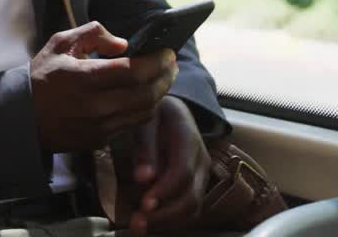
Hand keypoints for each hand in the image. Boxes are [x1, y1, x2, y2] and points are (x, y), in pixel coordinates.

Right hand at [30, 22, 177, 153]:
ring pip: (144, 111)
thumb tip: (124, 44)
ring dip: (159, 94)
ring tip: (163, 78)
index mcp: (85, 78)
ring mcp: (99, 126)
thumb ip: (93, 34)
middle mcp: (95, 105)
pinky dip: (144, 109)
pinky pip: (132, 124)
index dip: (157, 62)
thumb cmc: (42, 76)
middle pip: (146, 94)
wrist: (22, 117)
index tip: (167, 52)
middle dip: (165, 77)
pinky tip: (145, 96)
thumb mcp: (60, 43)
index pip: (134, 71)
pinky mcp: (100, 140)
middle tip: (171, 64)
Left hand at [126, 97, 211, 235]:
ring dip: (167, 223)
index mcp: (188, 137)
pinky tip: (149, 224)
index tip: (143, 204)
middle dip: (164, 215)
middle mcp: (200, 159)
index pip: (182, 172)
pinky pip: (189, 210)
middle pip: (191, 197)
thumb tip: (143, 178)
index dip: (164, 192)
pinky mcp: (195, 185)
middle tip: (137, 222)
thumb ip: (145, 147)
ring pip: (192, 208)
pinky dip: (171, 222)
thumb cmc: (154, 114)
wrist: (169, 111)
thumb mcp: (145, 119)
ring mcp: (200, 175)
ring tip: (139, 227)